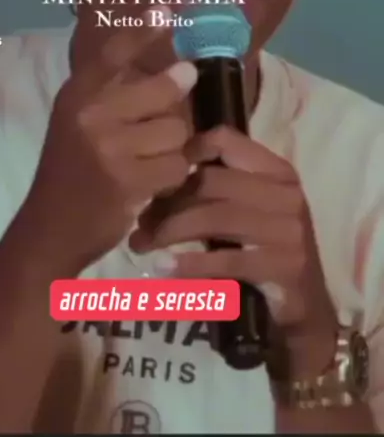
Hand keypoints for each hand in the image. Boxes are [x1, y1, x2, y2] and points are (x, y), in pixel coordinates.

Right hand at [33, 7, 197, 273]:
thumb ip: (114, 93)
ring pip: (176, 131)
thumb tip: (177, 69)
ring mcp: (107, 147)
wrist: (49, 229)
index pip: (114, 53)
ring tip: (150, 161)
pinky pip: (177, 166)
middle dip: (174, 107)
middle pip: (164, 91)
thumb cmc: (72, 170)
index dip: (144, 30)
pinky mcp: (126, 181)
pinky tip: (153, 185)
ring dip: (174, 148)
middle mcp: (89, 113)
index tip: (168, 9)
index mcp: (77, 94)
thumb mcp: (79, 122)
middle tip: (167, 118)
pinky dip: (173, 177)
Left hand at [130, 125, 338, 376]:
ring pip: (213, 217)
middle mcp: (285, 194)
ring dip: (169, 232)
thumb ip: (220, 189)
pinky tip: (166, 269)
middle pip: (210, 182)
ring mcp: (287, 230)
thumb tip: (159, 178)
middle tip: (142, 224)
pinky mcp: (283, 266)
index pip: (226, 140)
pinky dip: (190, 264)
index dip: (188, 150)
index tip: (162, 176)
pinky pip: (225, 259)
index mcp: (277, 171)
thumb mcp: (251, 211)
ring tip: (142, 245)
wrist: (308, 309)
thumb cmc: (269, 251)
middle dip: (168, 203)